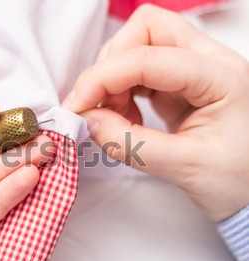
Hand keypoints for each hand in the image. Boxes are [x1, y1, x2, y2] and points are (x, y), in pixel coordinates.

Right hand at [63, 4, 248, 221]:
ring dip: (112, 77)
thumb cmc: (236, 181)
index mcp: (220, 77)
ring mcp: (192, 70)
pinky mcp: (177, 84)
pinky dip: (118, 89)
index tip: (77, 105)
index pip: (149, 57)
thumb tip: (89, 121)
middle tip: (97, 104)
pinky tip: (123, 116)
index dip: (104, 77)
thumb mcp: (186, 168)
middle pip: (146, 29)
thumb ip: (132, 144)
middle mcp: (208, 62)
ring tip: (113, 116)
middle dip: (111, 63)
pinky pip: (137, 70)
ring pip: (138, 45)